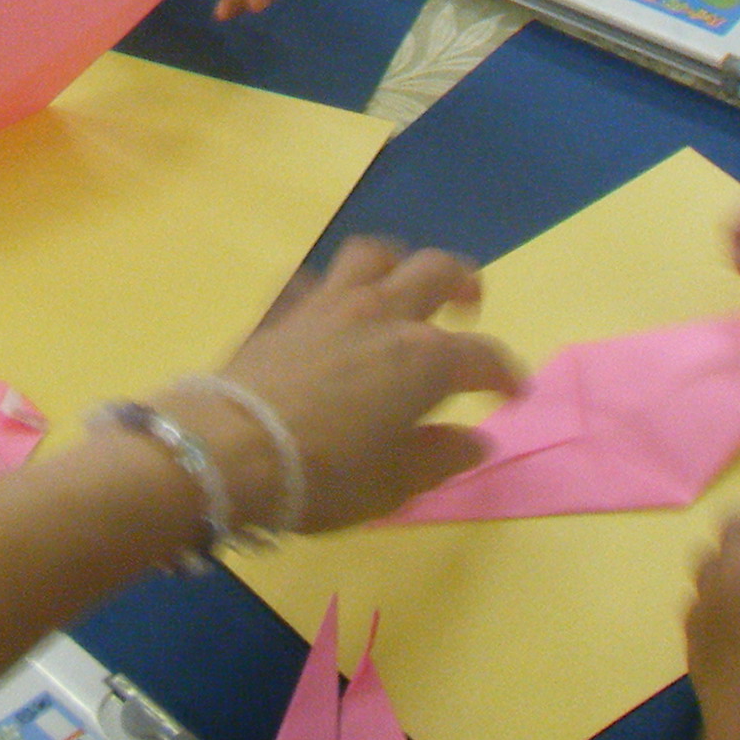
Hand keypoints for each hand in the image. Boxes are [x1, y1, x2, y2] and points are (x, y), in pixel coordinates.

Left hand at [178, 238, 522, 529]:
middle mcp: (385, 315)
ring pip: (376, 254)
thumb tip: (476, 440)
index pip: (482, 356)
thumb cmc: (322, 474)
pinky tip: (332, 308)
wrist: (227, 448)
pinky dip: (335, 287)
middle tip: (468, 307)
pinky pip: (318, 278)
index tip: (512, 391)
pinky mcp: (284, 307)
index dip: (504, 372)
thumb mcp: (393, 485)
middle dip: (463, 284)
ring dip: (398, 263)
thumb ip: (440, 458)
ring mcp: (331, 303)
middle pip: (437, 272)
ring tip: (401, 284)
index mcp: (425, 359)